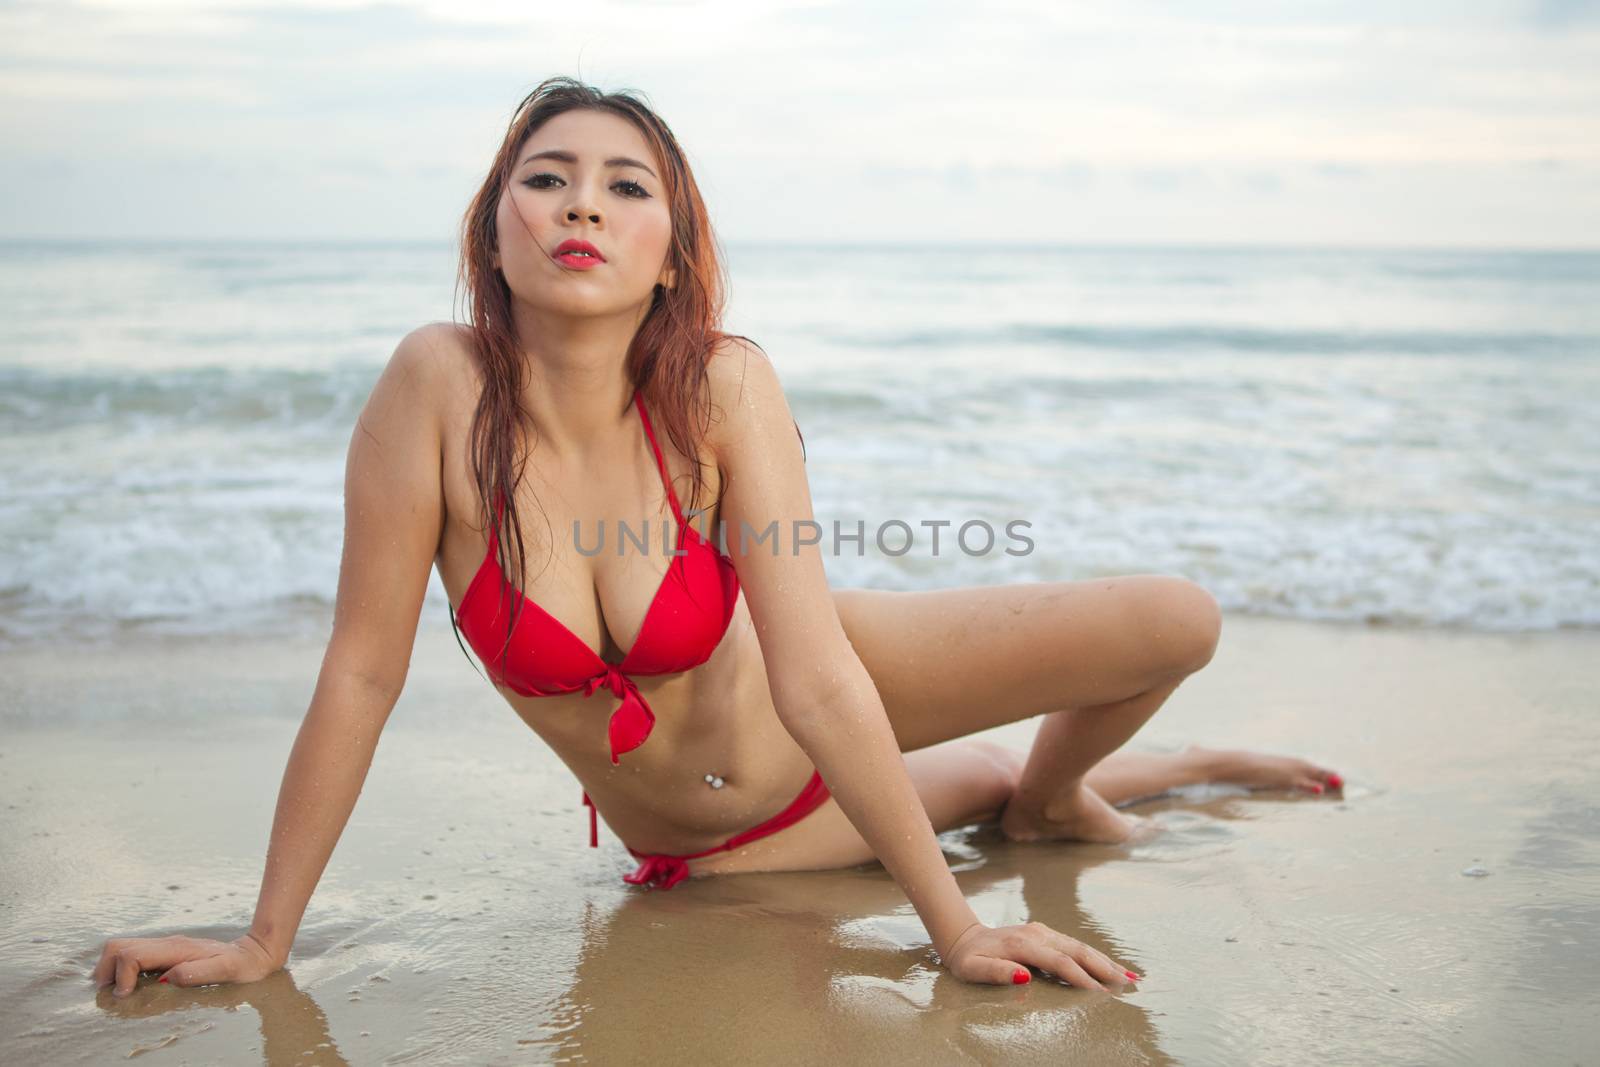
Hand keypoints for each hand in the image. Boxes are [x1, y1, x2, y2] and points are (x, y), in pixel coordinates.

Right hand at [91, 932, 282, 996]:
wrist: (252, 954)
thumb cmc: (241, 966)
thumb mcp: (226, 971)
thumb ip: (198, 973)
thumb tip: (168, 978)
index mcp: (176, 948)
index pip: (133, 954)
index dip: (122, 976)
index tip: (127, 996)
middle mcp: (166, 944)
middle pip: (118, 946)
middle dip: (106, 970)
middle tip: (112, 995)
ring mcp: (163, 947)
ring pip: (121, 948)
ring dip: (110, 968)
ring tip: (115, 992)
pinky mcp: (163, 953)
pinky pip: (131, 955)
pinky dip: (119, 969)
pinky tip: (126, 986)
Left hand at [939, 921, 1141, 988]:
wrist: (964, 936)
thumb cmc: (967, 959)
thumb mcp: (972, 969)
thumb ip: (996, 972)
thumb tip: (1026, 976)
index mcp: (1023, 944)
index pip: (1060, 963)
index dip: (1081, 978)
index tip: (1101, 994)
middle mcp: (1038, 934)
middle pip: (1078, 951)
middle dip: (1104, 968)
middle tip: (1128, 984)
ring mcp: (1044, 931)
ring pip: (1081, 946)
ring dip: (1105, 961)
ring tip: (1129, 977)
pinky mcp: (1046, 933)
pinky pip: (1075, 945)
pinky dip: (1095, 956)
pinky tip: (1110, 966)